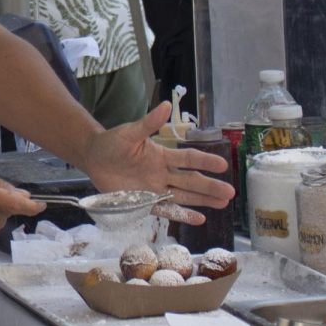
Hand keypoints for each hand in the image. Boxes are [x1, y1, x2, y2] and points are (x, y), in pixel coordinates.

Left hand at [79, 102, 235, 225]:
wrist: (94, 157)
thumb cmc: (113, 142)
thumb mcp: (130, 132)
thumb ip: (149, 122)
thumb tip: (167, 105)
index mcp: (162, 155)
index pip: (188, 159)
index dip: (205, 161)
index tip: (223, 165)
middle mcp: (163, 173)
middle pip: (191, 181)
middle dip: (210, 186)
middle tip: (231, 193)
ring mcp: (155, 188)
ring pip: (184, 196)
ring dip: (203, 200)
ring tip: (223, 204)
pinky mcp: (144, 201)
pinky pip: (166, 209)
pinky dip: (182, 214)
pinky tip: (199, 219)